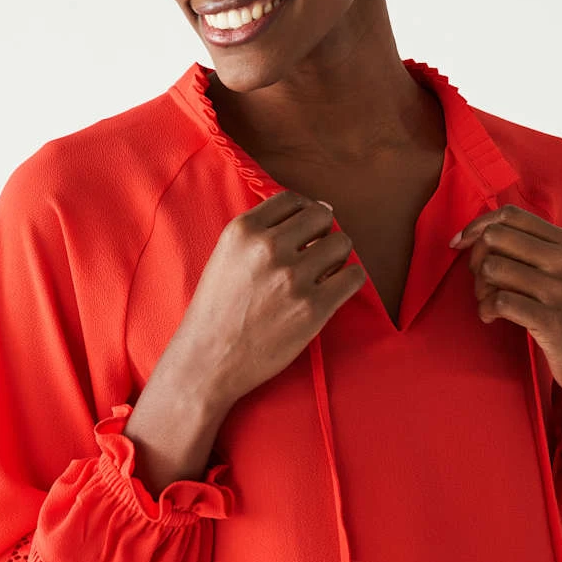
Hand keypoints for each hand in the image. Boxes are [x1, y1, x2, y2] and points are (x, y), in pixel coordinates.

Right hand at [169, 191, 367, 407]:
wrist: (208, 361)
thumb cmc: (217, 311)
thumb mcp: (227, 256)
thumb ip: (264, 232)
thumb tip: (324, 210)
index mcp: (243, 231)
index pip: (293, 200)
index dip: (304, 213)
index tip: (304, 231)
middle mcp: (268, 249)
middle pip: (323, 216)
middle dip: (323, 232)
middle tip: (316, 253)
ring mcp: (292, 279)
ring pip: (342, 244)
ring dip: (338, 256)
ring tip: (324, 273)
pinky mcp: (313, 308)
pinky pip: (354, 277)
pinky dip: (349, 280)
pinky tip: (334, 289)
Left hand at [449, 204, 561, 402]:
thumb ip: (537, 249)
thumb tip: (483, 232)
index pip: (510, 215)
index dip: (476, 226)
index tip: (460, 245)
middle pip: (495, 237)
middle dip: (476, 259)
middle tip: (482, 283)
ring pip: (493, 268)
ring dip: (479, 288)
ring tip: (487, 303)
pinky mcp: (553, 323)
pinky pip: (500, 301)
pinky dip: (485, 309)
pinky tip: (490, 318)